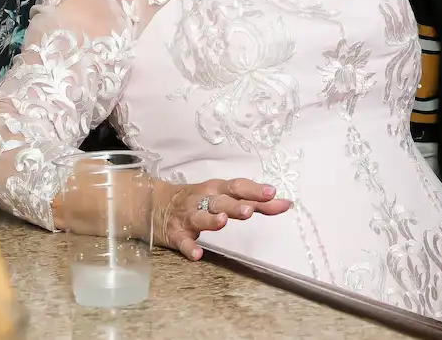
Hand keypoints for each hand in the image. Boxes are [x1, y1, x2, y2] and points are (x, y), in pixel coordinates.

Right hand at [156, 178, 293, 259]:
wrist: (156, 205)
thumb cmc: (199, 200)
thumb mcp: (225, 196)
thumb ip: (255, 201)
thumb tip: (285, 203)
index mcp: (217, 190)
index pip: (237, 187)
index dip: (254, 190)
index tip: (272, 193)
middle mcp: (203, 199)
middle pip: (219, 201)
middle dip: (234, 205)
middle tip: (249, 210)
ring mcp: (188, 216)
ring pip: (200, 217)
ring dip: (211, 220)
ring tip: (222, 222)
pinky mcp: (175, 233)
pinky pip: (182, 241)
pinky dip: (189, 247)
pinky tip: (197, 254)